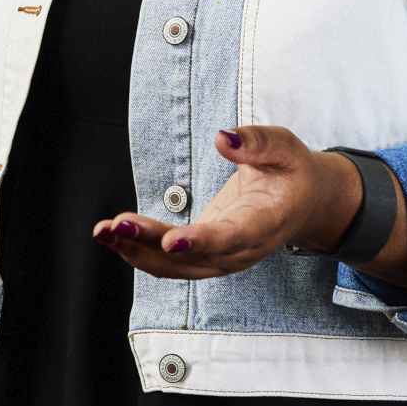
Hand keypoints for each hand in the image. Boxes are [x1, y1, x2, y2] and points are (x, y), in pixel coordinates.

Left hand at [91, 124, 357, 279]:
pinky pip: (169, 263)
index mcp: (265, 223)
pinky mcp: (204, 256)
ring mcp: (221, 258)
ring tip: (103, 231)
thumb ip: (256, 143)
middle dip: (151, 244)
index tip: (172, 240)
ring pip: (175, 266)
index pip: (231, 238)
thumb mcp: (285, 147)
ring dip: (136, 251)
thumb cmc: (292, 173)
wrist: (303, 204)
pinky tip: (112, 236)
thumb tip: (222, 138)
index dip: (201, 241)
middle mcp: (241, 250)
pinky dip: (139, 252)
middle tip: (117, 225)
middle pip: (193, 257)